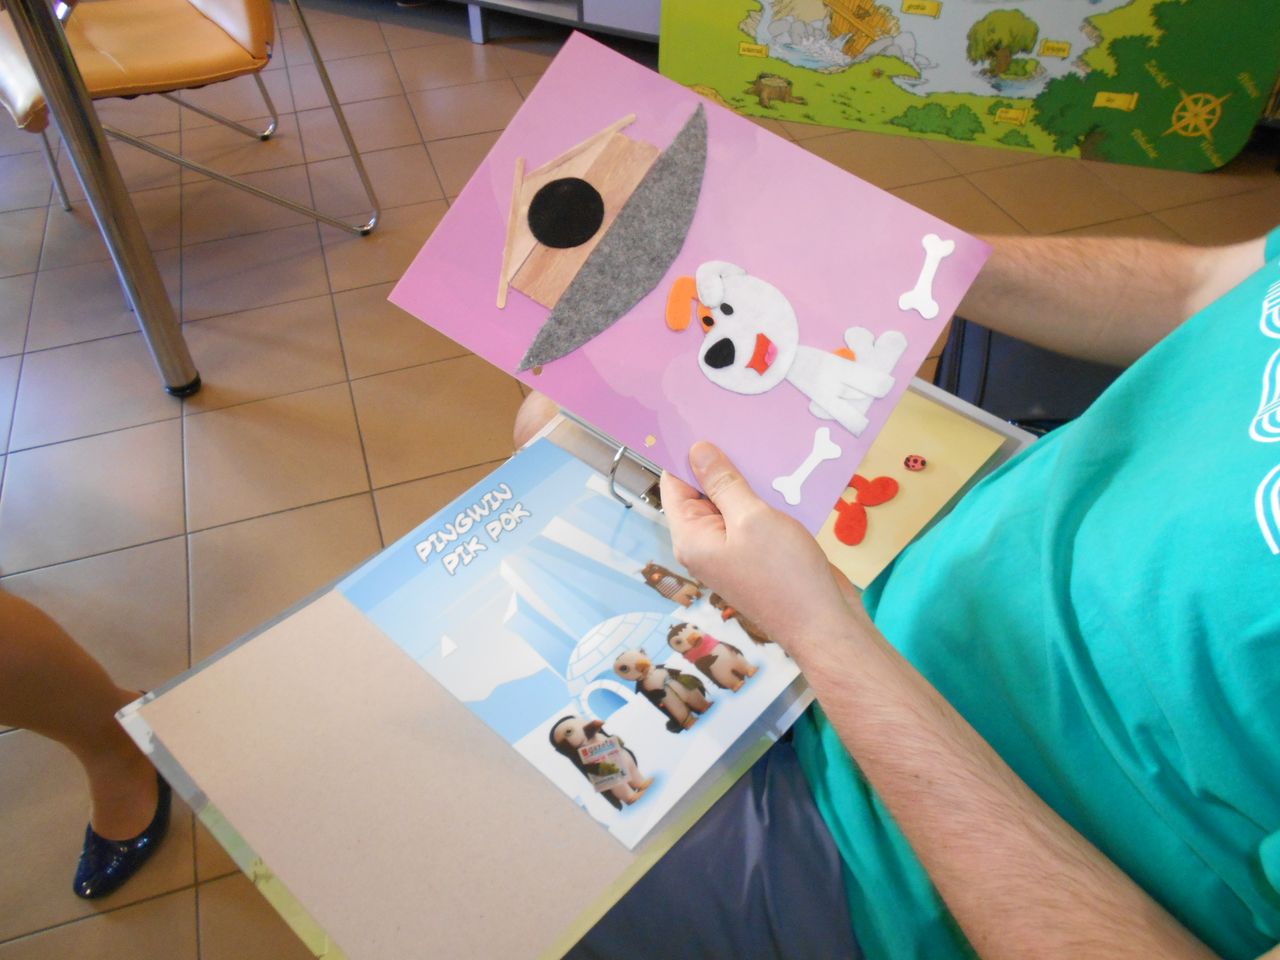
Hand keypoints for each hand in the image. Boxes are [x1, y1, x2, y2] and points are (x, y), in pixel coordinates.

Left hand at [660, 441, 855, 651]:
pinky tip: (783, 475)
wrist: (823, 623)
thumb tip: (697, 451)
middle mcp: (706, 544)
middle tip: (737, 425)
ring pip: (732, 502)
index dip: (685, 455)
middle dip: (719, 463)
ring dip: (747, 479)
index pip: (674, 485)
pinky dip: (764, 497)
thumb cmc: (785, 575)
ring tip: (762, 443)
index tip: (699, 421)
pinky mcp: (758, 553)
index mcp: (691, 537)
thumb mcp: (752, 518)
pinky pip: (753, 517)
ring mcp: (733, 550)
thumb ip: (723, 483)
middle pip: (703, 492)